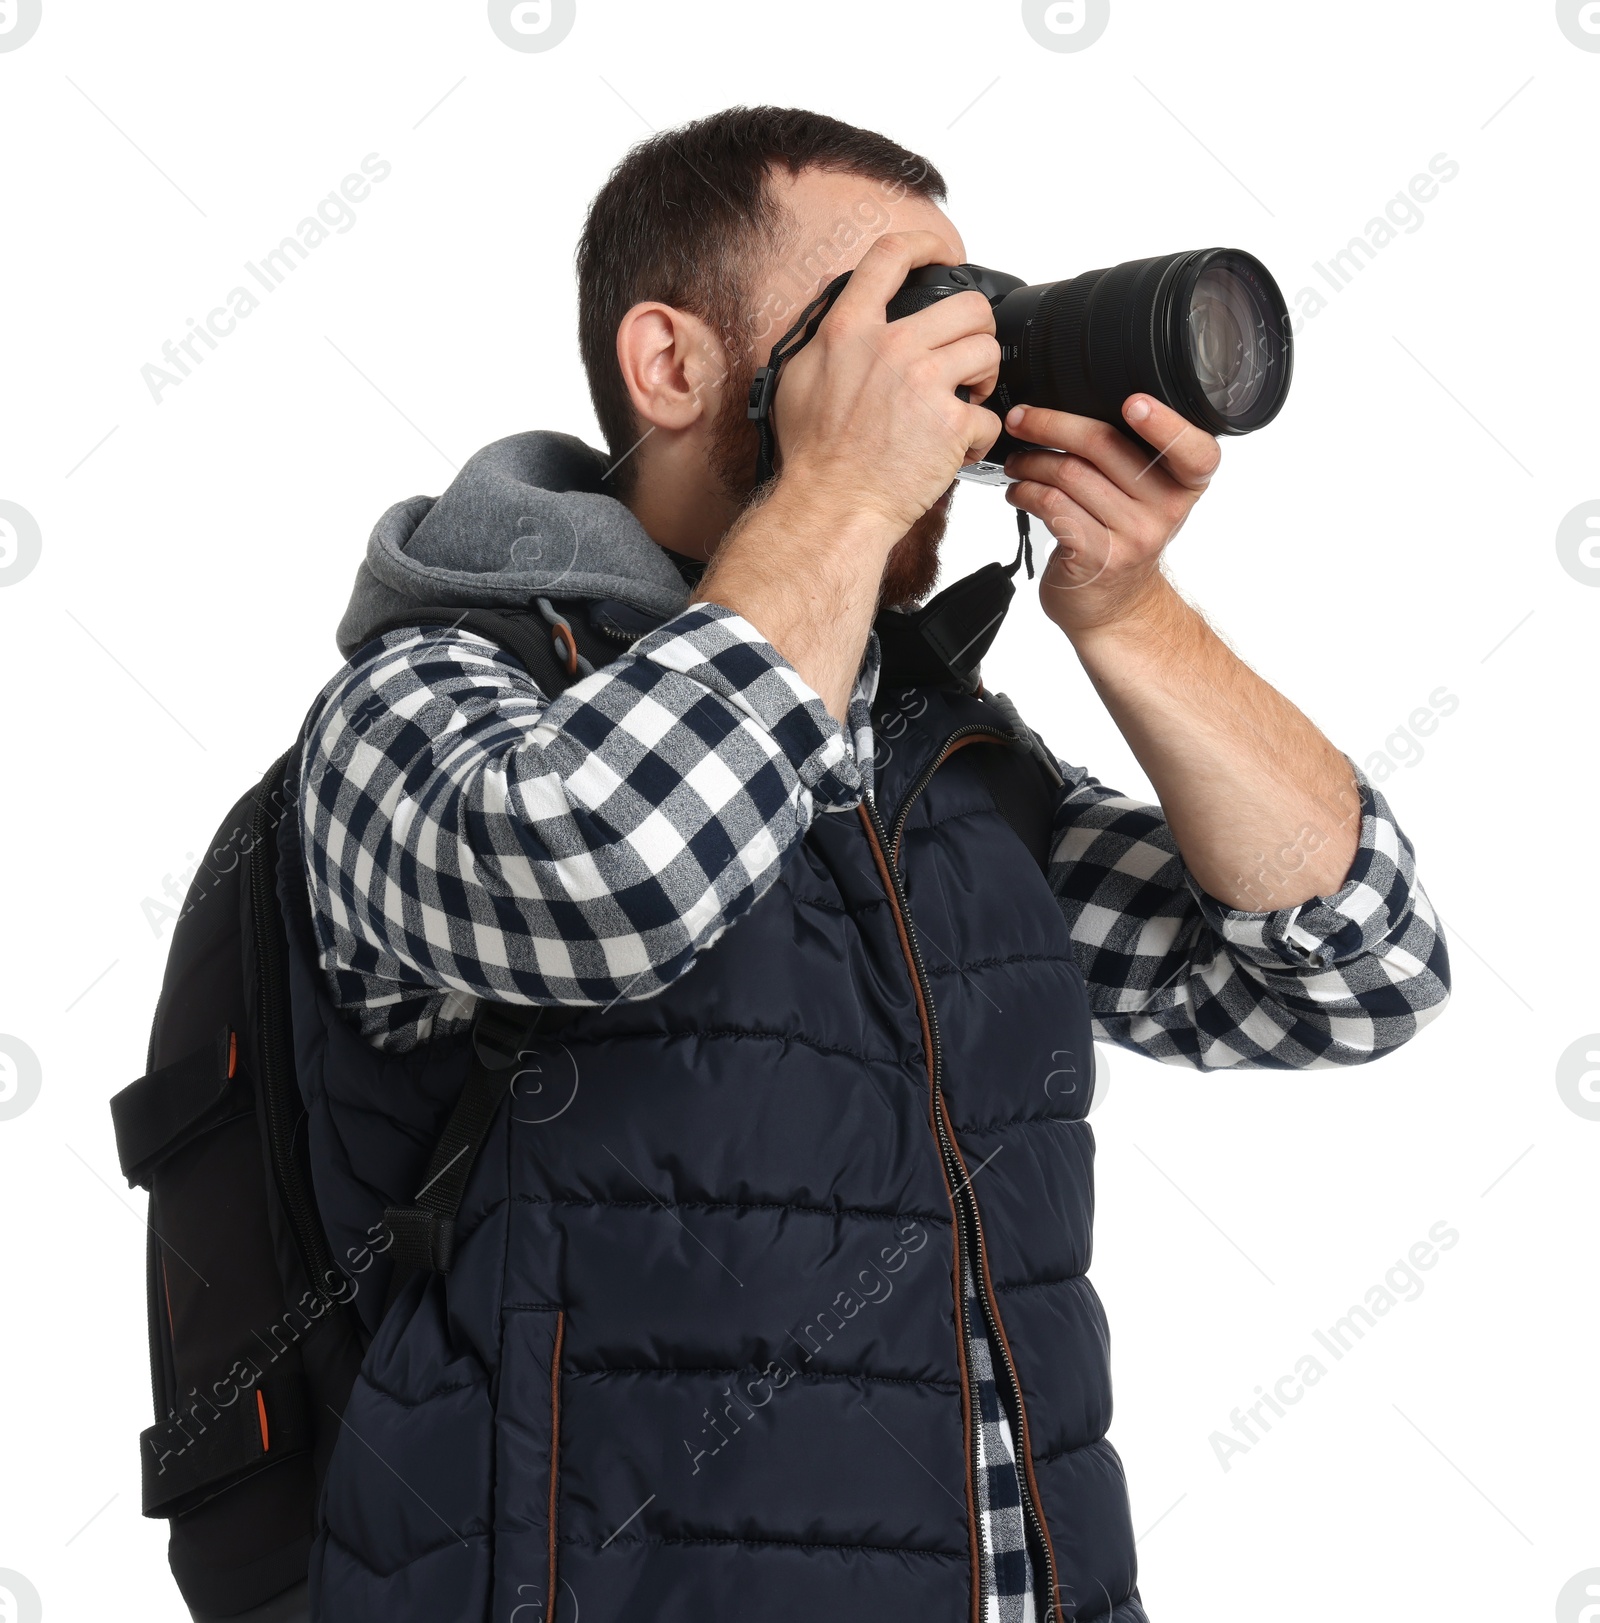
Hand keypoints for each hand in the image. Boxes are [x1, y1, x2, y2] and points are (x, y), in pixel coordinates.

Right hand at [773, 230, 1002, 540]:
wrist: (829, 507)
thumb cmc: (812, 455)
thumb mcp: (799, 378)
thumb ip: (825, 337)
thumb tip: (838, 307)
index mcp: (849, 330)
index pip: (892, 255)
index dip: (927, 244)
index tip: (944, 254)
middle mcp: (890, 347)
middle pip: (967, 304)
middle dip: (976, 329)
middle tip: (964, 356)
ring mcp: (923, 383)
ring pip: (987, 350)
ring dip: (984, 377)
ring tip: (965, 401)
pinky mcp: (950, 423)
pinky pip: (990, 416)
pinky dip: (979, 437)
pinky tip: (957, 450)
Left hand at [1002, 396, 1220, 640]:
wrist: (1116, 606)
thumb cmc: (1124, 538)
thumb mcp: (1147, 496)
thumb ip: (1133, 454)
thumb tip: (1072, 402)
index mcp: (1187, 484)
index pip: (1194, 451)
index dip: (1165, 424)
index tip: (1133, 403)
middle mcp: (1167, 509)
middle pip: (1104, 445)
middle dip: (1052, 424)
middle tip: (1021, 419)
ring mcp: (1134, 536)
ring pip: (1069, 474)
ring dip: (1031, 461)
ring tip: (1017, 462)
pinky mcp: (1097, 557)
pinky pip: (1052, 506)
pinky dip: (1026, 492)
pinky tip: (1019, 491)